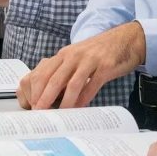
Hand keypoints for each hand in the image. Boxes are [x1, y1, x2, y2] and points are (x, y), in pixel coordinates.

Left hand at [16, 22, 144, 109]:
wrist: (124, 39)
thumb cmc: (97, 52)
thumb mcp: (77, 57)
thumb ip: (64, 72)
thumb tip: (49, 94)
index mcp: (64, 54)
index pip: (44, 72)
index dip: (36, 89)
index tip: (32, 105)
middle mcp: (74, 56)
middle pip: (55, 79)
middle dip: (45, 98)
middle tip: (40, 113)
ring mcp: (90, 61)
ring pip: (72, 84)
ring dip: (65, 102)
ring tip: (60, 116)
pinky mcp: (104, 67)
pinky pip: (92, 85)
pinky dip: (85, 99)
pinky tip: (81, 108)